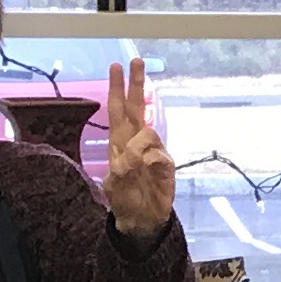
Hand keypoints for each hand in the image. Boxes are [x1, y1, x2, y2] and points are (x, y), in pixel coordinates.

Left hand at [103, 58, 175, 238]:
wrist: (142, 220)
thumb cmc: (124, 199)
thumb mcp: (114, 185)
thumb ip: (121, 169)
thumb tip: (135, 155)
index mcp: (119, 142)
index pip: (117, 110)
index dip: (117, 89)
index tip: (116, 67)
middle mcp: (136, 141)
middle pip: (136, 107)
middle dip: (135, 83)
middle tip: (136, 61)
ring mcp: (153, 151)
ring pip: (148, 132)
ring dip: (139, 147)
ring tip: (135, 167)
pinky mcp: (166, 164)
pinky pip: (160, 155)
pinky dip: (152, 163)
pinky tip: (149, 172)